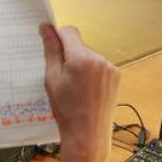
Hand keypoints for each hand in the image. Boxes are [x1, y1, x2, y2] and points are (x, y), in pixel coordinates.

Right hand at [39, 23, 118, 161]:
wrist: (87, 134)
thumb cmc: (67, 111)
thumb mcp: (52, 78)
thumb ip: (50, 50)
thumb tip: (46, 28)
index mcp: (82, 59)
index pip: (69, 31)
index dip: (58, 37)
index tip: (51, 46)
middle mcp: (99, 60)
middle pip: (79, 44)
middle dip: (69, 55)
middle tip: (62, 77)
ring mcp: (110, 68)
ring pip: (89, 55)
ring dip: (81, 64)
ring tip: (75, 87)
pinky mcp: (115, 76)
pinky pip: (99, 65)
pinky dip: (92, 72)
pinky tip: (86, 90)